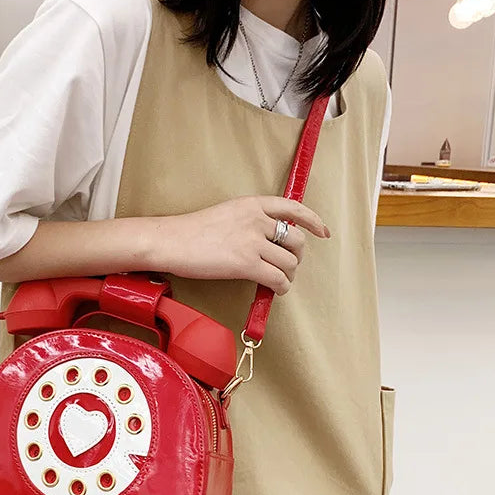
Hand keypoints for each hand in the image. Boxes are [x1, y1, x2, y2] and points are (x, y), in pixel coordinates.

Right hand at [151, 195, 330, 294]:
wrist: (172, 241)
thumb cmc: (192, 230)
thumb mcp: (227, 212)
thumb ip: (251, 219)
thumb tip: (271, 239)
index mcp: (253, 204)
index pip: (294, 208)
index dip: (313, 221)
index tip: (323, 232)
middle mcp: (257, 220)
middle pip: (296, 240)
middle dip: (297, 257)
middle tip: (288, 266)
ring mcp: (252, 242)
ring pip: (289, 263)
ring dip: (288, 276)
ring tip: (279, 282)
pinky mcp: (246, 264)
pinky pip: (277, 279)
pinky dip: (281, 288)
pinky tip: (274, 291)